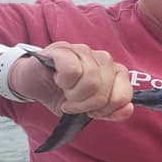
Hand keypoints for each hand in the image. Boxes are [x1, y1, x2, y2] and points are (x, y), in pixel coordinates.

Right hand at [10, 42, 133, 120]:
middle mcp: (104, 59)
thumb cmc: (62, 95)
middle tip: (71, 103)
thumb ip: (110, 112)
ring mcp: (85, 51)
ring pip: (91, 82)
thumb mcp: (88, 110)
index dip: (105, 110)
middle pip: (104, 92)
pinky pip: (73, 70)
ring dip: (73, 95)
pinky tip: (58, 80)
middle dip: (84, 105)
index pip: (123, 96)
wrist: (33, 83)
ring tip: (65, 91)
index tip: (90, 111)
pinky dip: (63, 82)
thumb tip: (127, 109)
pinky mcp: (64, 49)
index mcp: (115, 73)